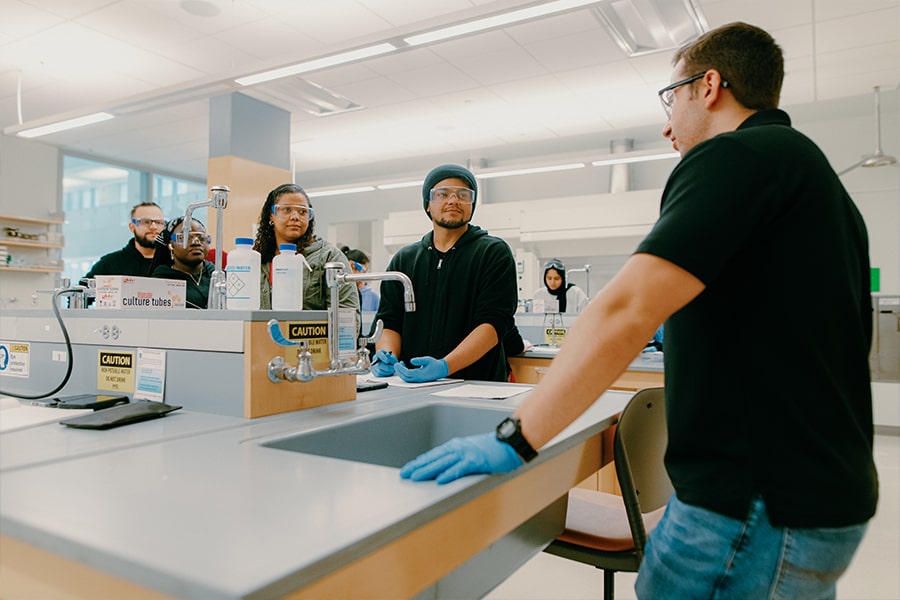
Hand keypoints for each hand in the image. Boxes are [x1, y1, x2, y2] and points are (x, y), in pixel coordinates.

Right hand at [371, 349, 397, 376]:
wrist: (390, 365)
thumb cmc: (391, 361)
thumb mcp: (393, 358)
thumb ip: (391, 357)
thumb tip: (387, 354)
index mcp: (379, 353)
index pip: (379, 354)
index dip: (383, 357)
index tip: (387, 361)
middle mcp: (375, 359)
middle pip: (378, 364)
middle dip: (387, 367)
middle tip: (393, 368)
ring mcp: (374, 366)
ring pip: (379, 371)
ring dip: (387, 372)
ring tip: (392, 370)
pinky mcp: (374, 372)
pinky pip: (379, 375)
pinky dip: (385, 374)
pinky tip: (388, 372)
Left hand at [394, 356, 448, 382]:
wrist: (440, 370)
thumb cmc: (435, 364)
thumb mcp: (427, 359)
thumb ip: (419, 360)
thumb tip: (411, 360)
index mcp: (420, 374)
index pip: (407, 373)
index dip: (401, 369)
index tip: (397, 363)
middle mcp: (418, 378)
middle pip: (405, 377)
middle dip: (398, 371)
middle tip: (395, 364)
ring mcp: (417, 380)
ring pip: (406, 378)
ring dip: (401, 372)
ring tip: (398, 365)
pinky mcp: (417, 379)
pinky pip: (408, 377)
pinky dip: (404, 373)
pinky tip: (404, 366)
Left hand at [400, 433, 523, 483]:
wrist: (510, 442)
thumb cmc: (494, 448)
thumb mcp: (472, 451)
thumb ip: (458, 458)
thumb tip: (445, 469)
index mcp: (456, 446)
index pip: (433, 454)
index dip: (420, 462)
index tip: (408, 468)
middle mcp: (458, 448)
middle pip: (434, 458)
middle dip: (417, 466)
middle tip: (404, 474)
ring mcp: (467, 453)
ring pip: (442, 463)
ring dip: (427, 470)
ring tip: (415, 477)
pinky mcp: (477, 461)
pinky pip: (460, 468)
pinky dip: (449, 474)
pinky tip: (440, 480)